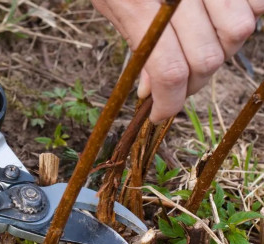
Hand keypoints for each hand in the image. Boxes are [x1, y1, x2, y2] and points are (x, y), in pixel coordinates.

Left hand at [91, 0, 262, 121]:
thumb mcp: (112, 5)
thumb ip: (139, 48)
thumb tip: (155, 92)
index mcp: (141, 3)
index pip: (170, 70)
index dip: (170, 103)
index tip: (161, 114)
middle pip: (209, 57)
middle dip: (191, 83)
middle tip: (175, 84)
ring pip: (241, 30)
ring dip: (220, 49)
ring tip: (197, 45)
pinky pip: (259, 3)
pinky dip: (246, 16)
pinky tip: (218, 19)